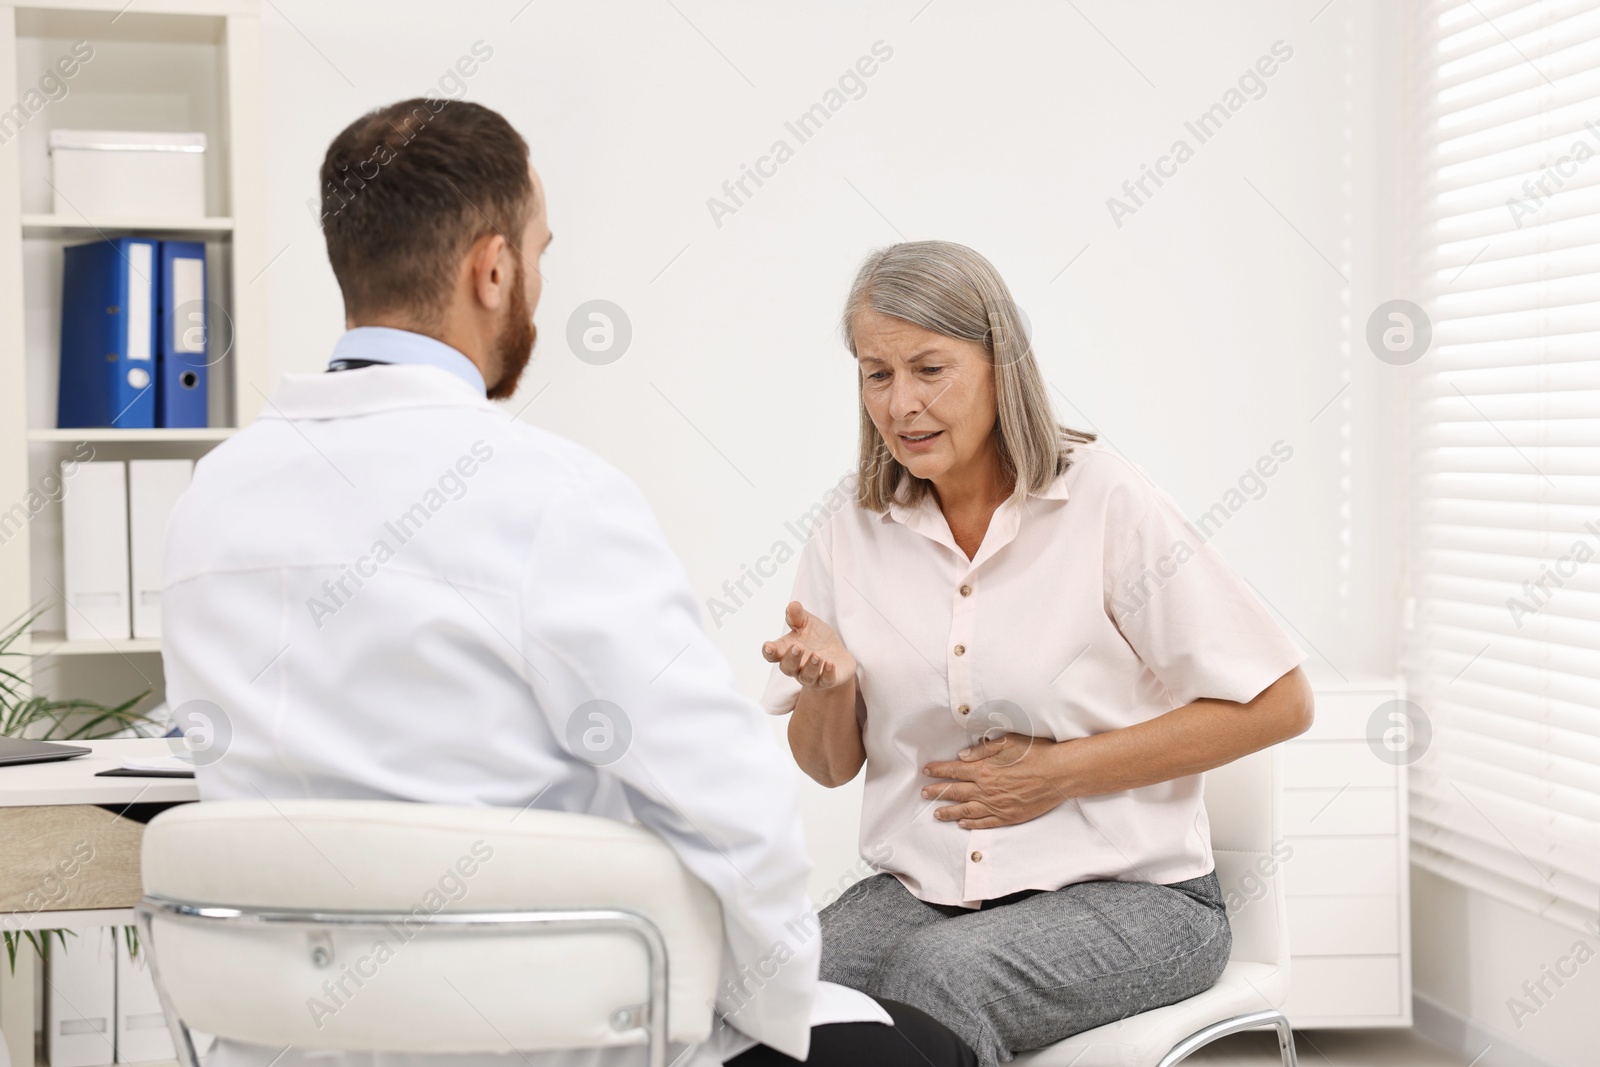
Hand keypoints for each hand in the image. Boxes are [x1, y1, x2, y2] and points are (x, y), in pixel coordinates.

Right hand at [761, 600, 855, 690]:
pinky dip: (827, 673)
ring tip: (817, 655)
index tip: (768, 646)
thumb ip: (798, 617)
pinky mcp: (828, 680)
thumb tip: (792, 605)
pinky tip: (830, 664)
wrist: (838, 656)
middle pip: (788, 667)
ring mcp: (812, 675)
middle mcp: (797, 666)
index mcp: (787, 651)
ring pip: (806, 676)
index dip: (769, 652)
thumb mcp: (808, 624)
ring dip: (811, 666)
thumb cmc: (818, 639)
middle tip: (797, 647)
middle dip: (791, 658)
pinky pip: (826, 680)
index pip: (773, 654)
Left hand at [921, 733, 1073, 829]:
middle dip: (937, 792)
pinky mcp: (1009, 816)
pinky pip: (985, 823)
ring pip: (966, 811)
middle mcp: (987, 789)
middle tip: (924, 793)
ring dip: (949, 812)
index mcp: (985, 769)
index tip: (926, 771)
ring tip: (936, 813)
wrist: (1060, 774)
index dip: (938, 771)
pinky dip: (972, 824)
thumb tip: (962, 755)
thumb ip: (983, 749)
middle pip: (955, 792)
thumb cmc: (1036, 753)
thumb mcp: (1008, 742)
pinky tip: (963, 824)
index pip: (954, 771)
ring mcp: (998, 805)